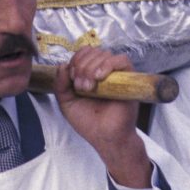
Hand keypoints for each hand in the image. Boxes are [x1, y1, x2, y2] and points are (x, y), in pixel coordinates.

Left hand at [53, 48, 151, 187]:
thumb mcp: (67, 103)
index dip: (76, 60)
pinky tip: (99, 78)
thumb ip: (60, 85)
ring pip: (104, 54)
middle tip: (81, 86)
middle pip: (92, 51)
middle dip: (82, 66)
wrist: (105, 138)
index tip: (72, 78)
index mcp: (89, 73)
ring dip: (92, 68)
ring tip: (89, 88)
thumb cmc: (89, 122)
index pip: (83, 53)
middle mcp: (103, 71)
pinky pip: (122, 60)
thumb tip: (62, 65)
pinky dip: (108, 65)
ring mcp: (116, 74)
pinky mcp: (129, 79)